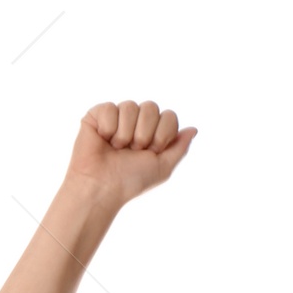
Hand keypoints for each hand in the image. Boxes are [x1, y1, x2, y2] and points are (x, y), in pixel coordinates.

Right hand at [65, 99, 195, 209]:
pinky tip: (103, 140)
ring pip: (130, 106)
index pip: (169, 116)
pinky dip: (108, 128)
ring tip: (117, 148)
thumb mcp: (163, 167)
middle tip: (133, 150)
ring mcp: (118, 116)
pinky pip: (110, 108)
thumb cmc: (131, 180)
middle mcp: (136, 121)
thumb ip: (180, 148)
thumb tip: (194, 129)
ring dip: (125, 134)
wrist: (102, 187)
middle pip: (151, 107)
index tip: (151, 151)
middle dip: (144, 133)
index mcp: (153, 131)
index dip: (162, 134)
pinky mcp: (97, 114)